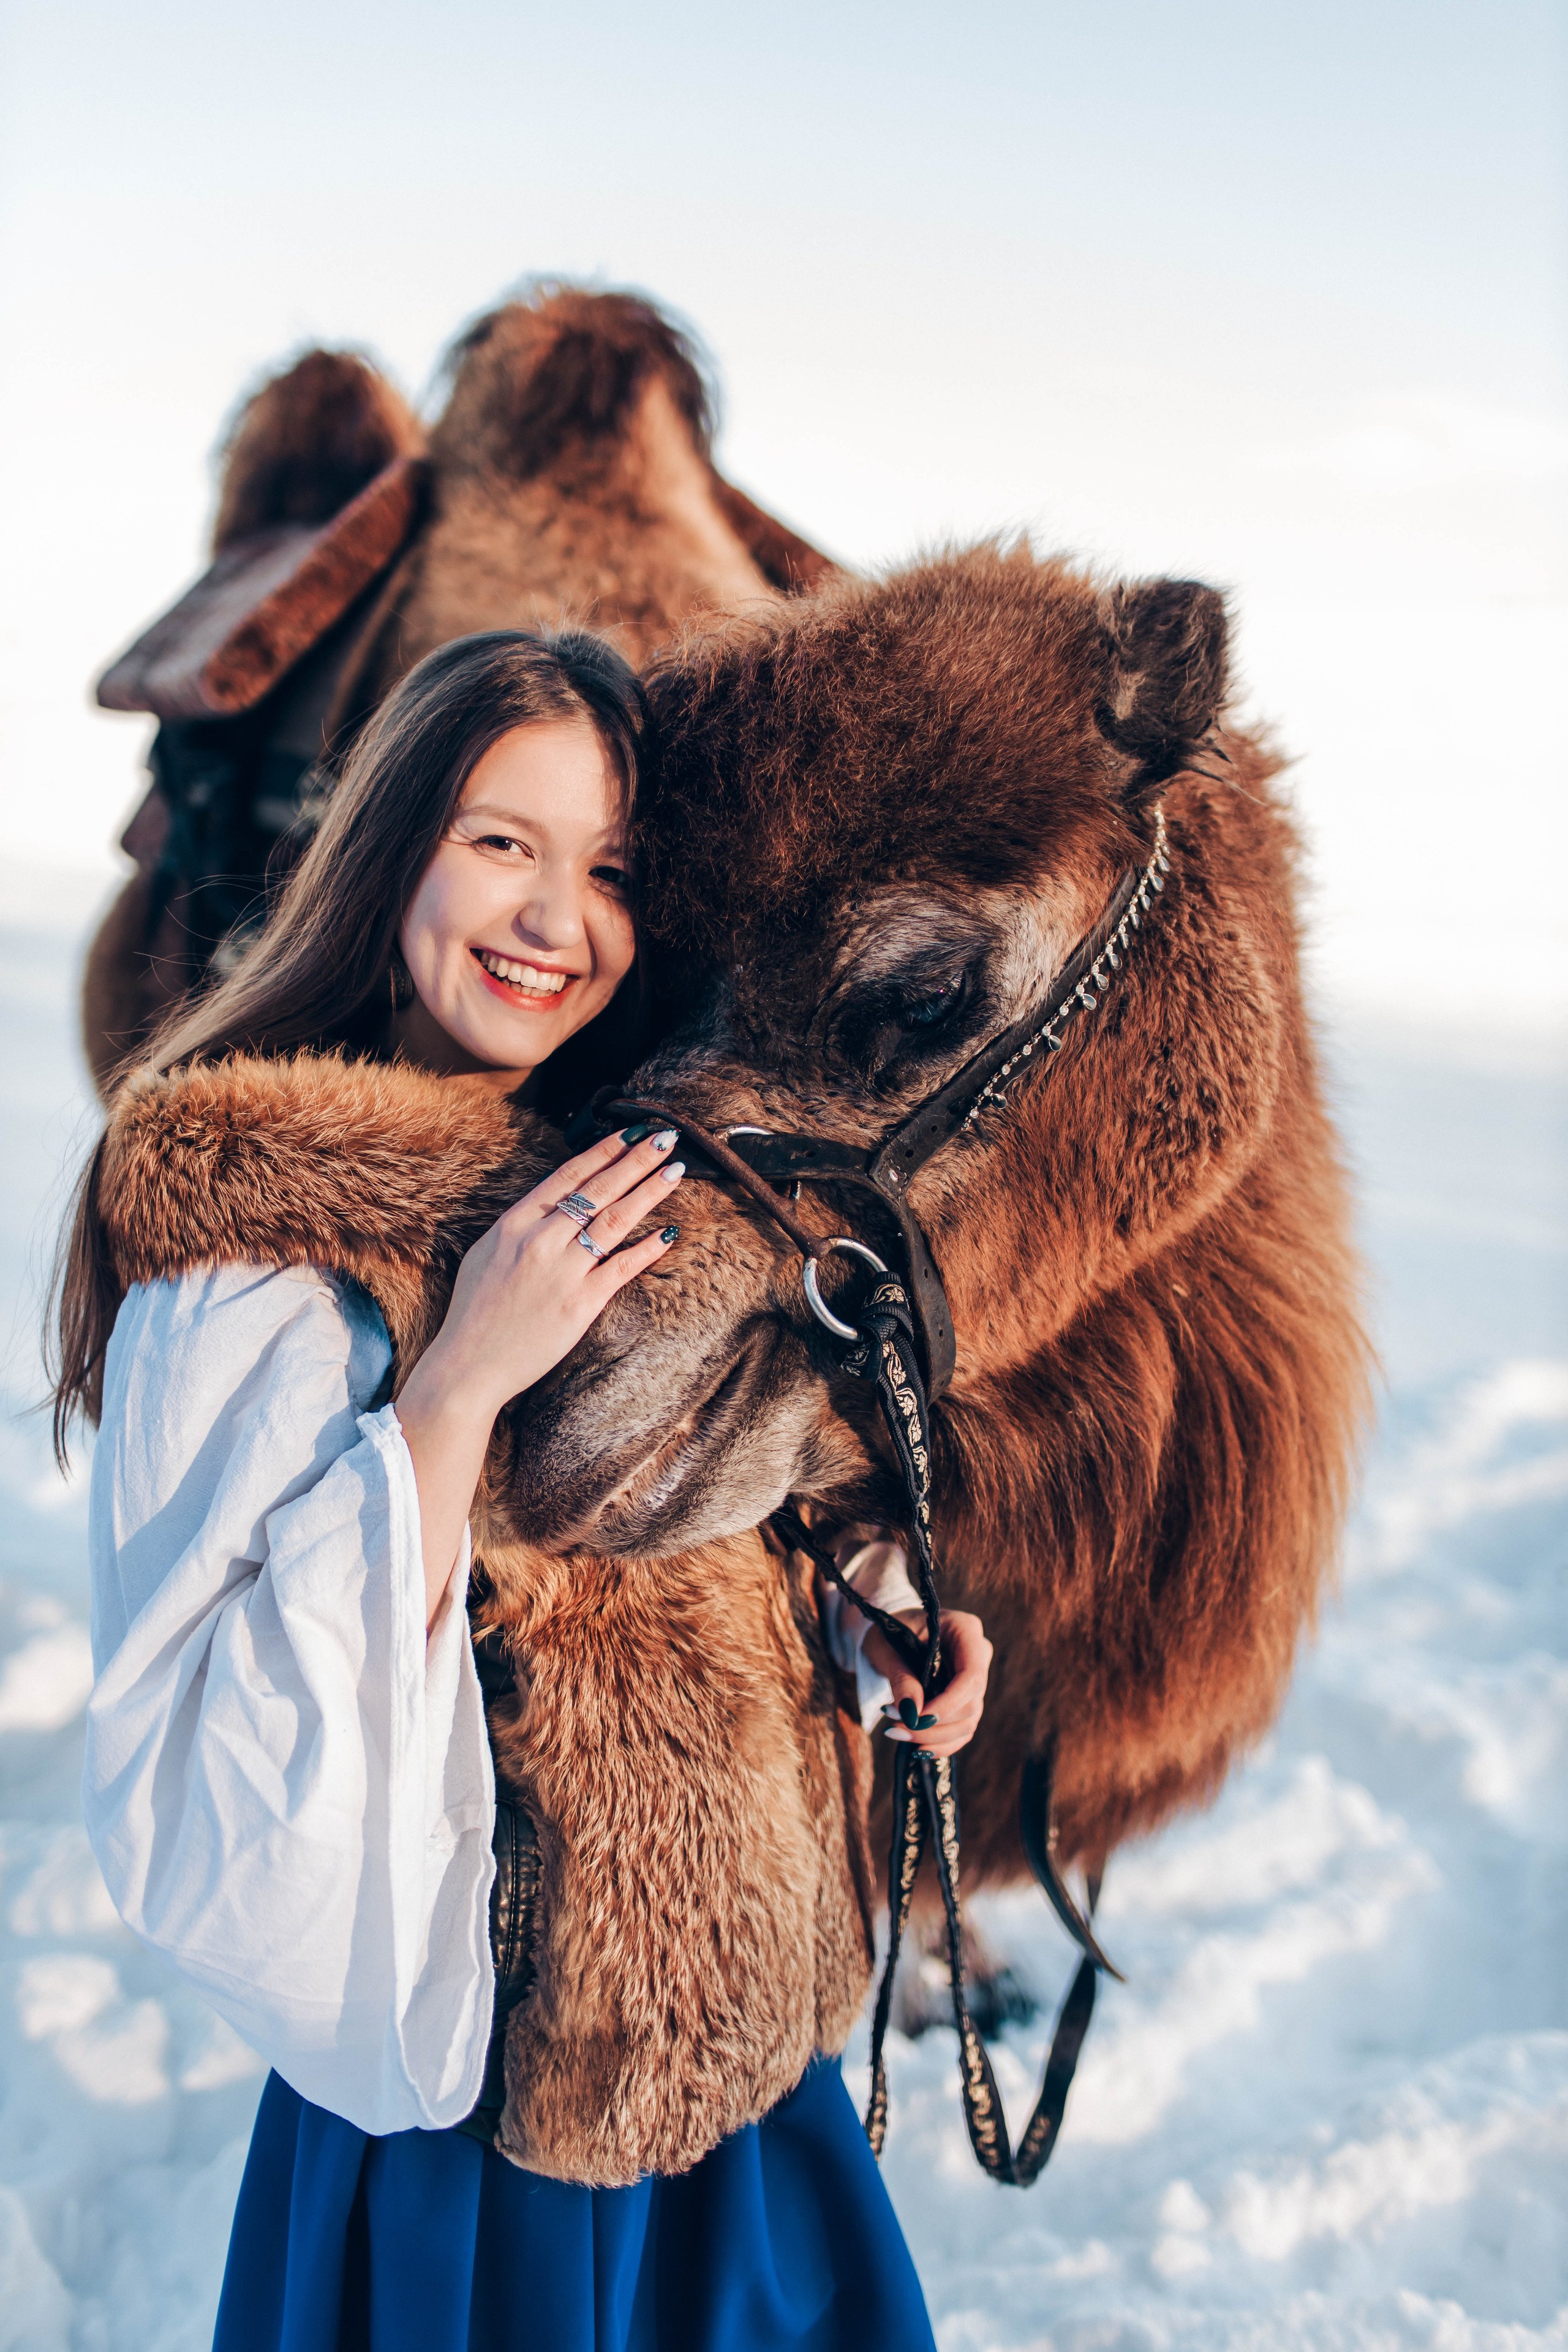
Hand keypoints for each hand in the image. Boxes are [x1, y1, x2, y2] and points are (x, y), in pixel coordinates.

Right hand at [405, 1123, 685, 1419]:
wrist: (469, 1364)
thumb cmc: (474, 1312)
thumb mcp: (485, 1253)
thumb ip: (520, 1225)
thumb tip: (551, 1202)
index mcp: (514, 1224)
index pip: (567, 1176)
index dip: (602, 1152)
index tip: (629, 1133)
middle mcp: (540, 1241)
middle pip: (597, 1190)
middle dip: (636, 1160)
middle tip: (666, 1138)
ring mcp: (562, 1271)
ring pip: (614, 1220)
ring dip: (649, 1192)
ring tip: (676, 1171)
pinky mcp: (580, 1304)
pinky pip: (622, 1267)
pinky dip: (647, 1247)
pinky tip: (669, 1231)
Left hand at [863, 1608, 991, 1759]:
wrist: (890, 1636)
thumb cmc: (889, 1633)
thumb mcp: (887, 1649)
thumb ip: (902, 1678)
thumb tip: (912, 1714)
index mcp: (965, 1630)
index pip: (971, 1675)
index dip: (948, 1703)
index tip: (918, 1719)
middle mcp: (978, 1655)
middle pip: (970, 1703)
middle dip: (933, 1723)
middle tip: (894, 1727)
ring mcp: (975, 1679)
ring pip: (968, 1721)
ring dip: (933, 1736)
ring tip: (897, 1733)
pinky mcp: (967, 1700)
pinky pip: (963, 1729)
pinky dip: (941, 1743)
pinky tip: (917, 1748)